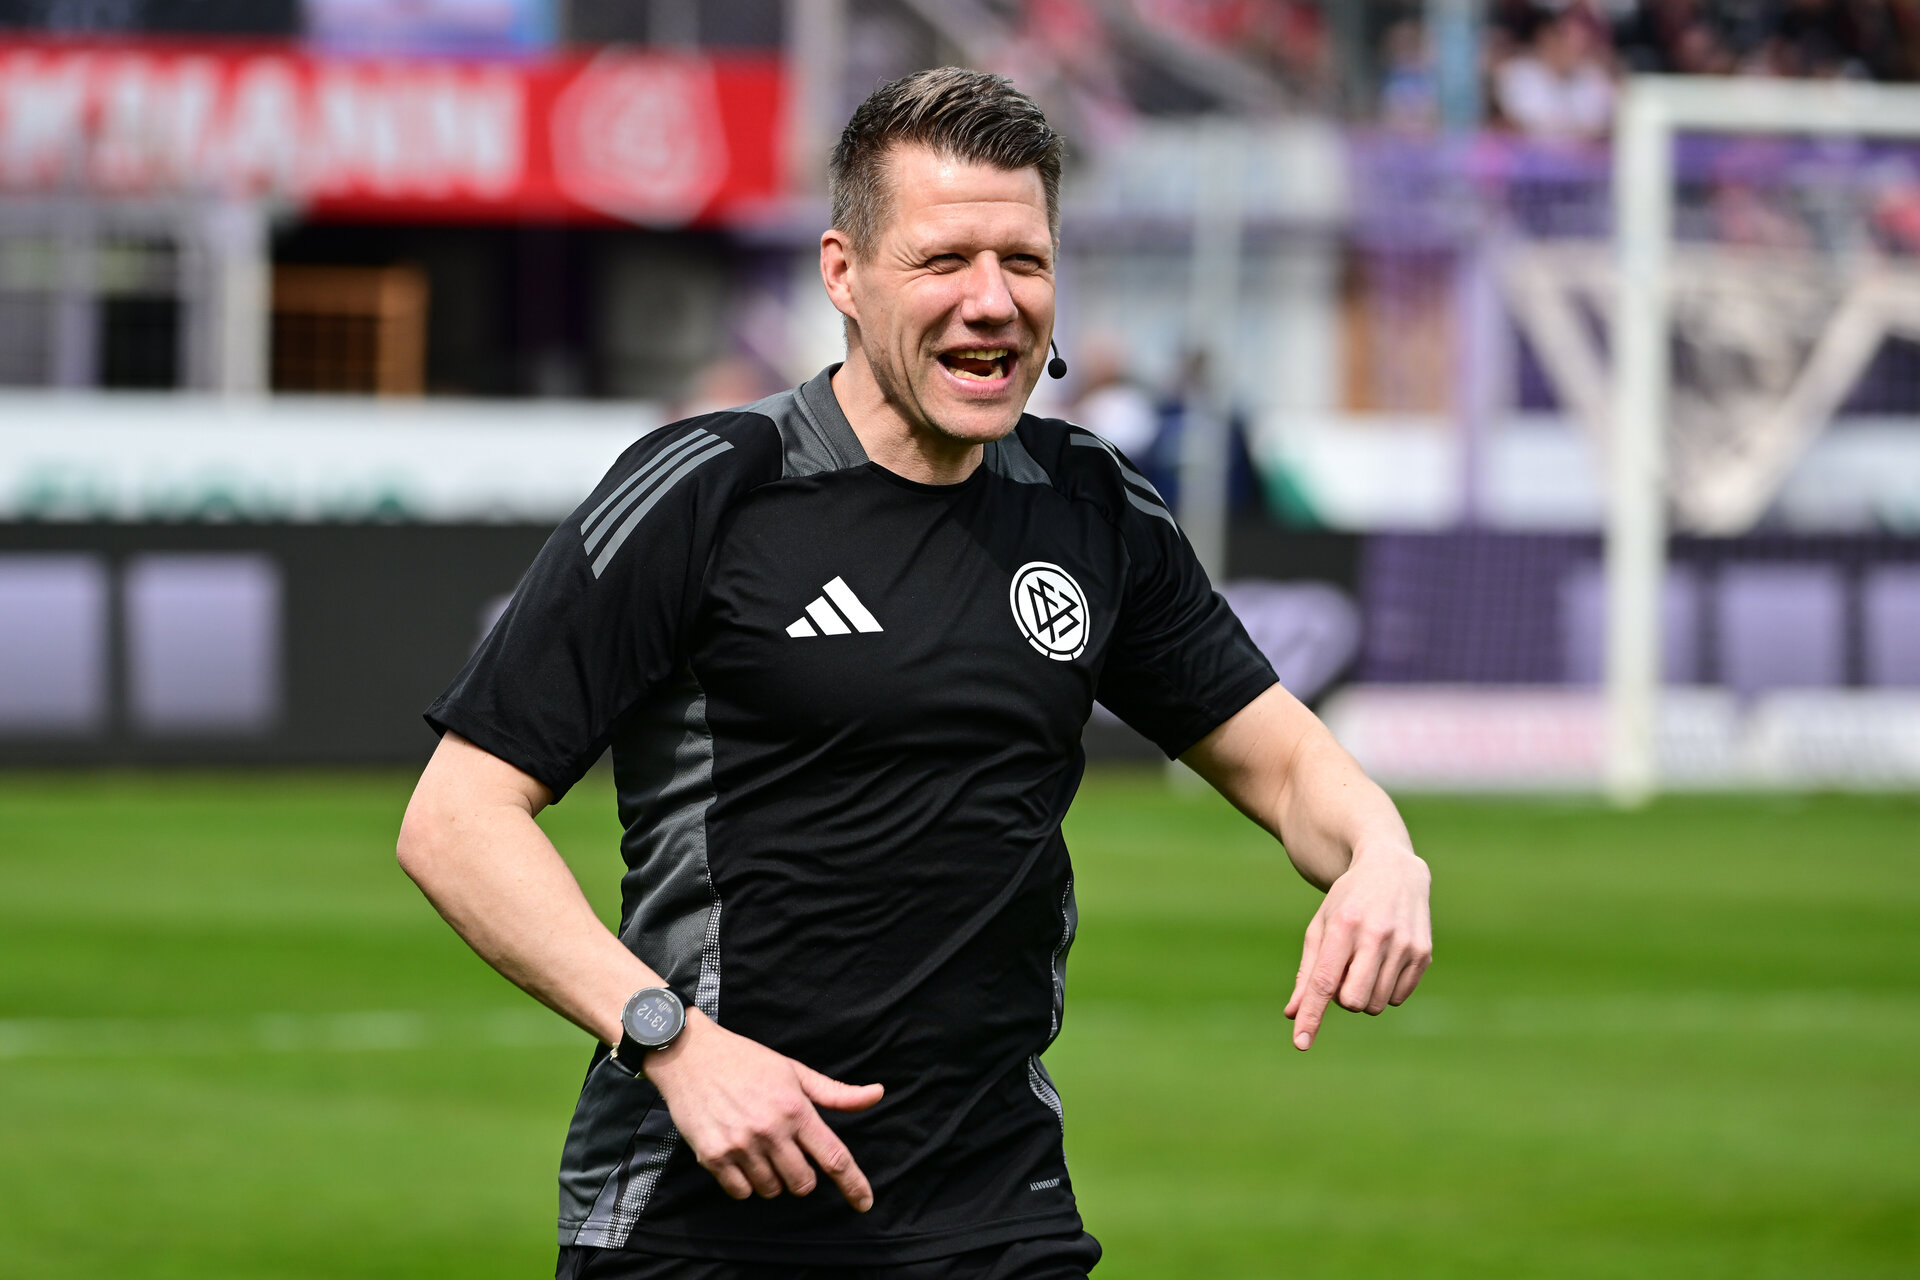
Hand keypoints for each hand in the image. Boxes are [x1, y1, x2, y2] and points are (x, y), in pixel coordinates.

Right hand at [643, 1012, 884, 1209]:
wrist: (691, 1055)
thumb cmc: (747, 1061)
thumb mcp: (795, 1071)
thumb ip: (836, 1092)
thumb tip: (877, 1094)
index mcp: (795, 1109)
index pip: (834, 1157)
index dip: (854, 1184)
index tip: (864, 1203)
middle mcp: (770, 1131)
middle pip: (803, 1183)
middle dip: (802, 1177)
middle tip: (788, 1153)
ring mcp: (740, 1146)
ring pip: (771, 1190)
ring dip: (772, 1177)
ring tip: (758, 1147)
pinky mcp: (713, 1157)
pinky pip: (741, 1192)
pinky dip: (745, 1183)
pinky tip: (739, 1156)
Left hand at [1285, 843, 1431, 1050]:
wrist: (1393, 869)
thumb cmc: (1348, 902)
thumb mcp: (1321, 927)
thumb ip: (1307, 972)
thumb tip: (1293, 1015)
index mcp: (1343, 925)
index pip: (1323, 981)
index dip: (1312, 1014)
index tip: (1300, 1042)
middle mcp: (1376, 935)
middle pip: (1352, 1001)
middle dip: (1342, 999)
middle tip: (1344, 973)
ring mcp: (1404, 945)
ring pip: (1376, 1004)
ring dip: (1364, 994)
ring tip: (1365, 962)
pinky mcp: (1423, 954)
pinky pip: (1398, 998)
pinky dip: (1386, 990)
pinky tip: (1386, 961)